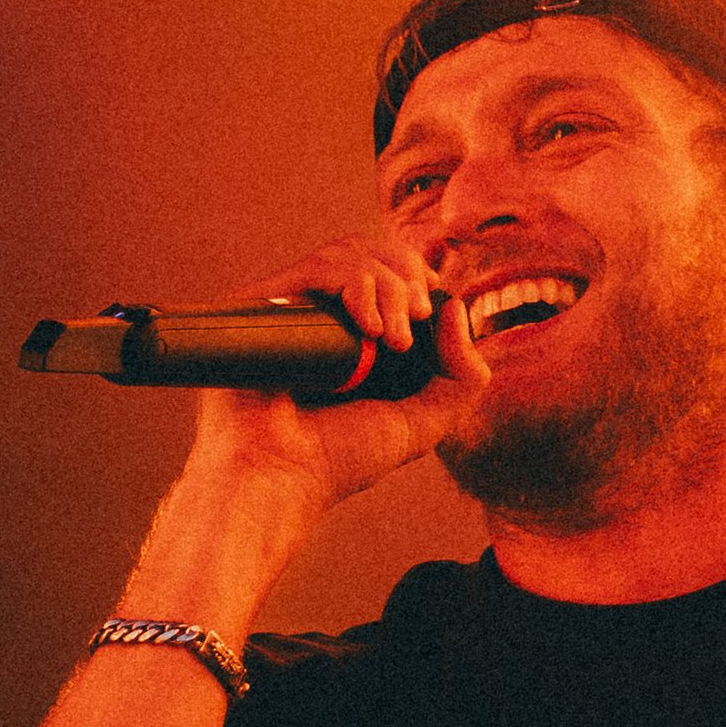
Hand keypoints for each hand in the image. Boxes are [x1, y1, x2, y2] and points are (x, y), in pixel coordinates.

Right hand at [186, 234, 490, 516]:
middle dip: (407, 280)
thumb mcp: (423, 422)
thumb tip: (454, 307)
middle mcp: (322, 314)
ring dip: (387, 286)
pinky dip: (354, 285)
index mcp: (355, 333)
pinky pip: (319, 267)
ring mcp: (292, 306)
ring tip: (391, 339)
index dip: (416, 278)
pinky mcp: (263, 302)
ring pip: (350, 253)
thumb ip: (462, 375)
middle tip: (412, 323)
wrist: (279, 475)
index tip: (427, 313)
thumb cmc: (339, 458)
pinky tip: (367, 329)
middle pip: (373, 251)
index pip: (391, 271)